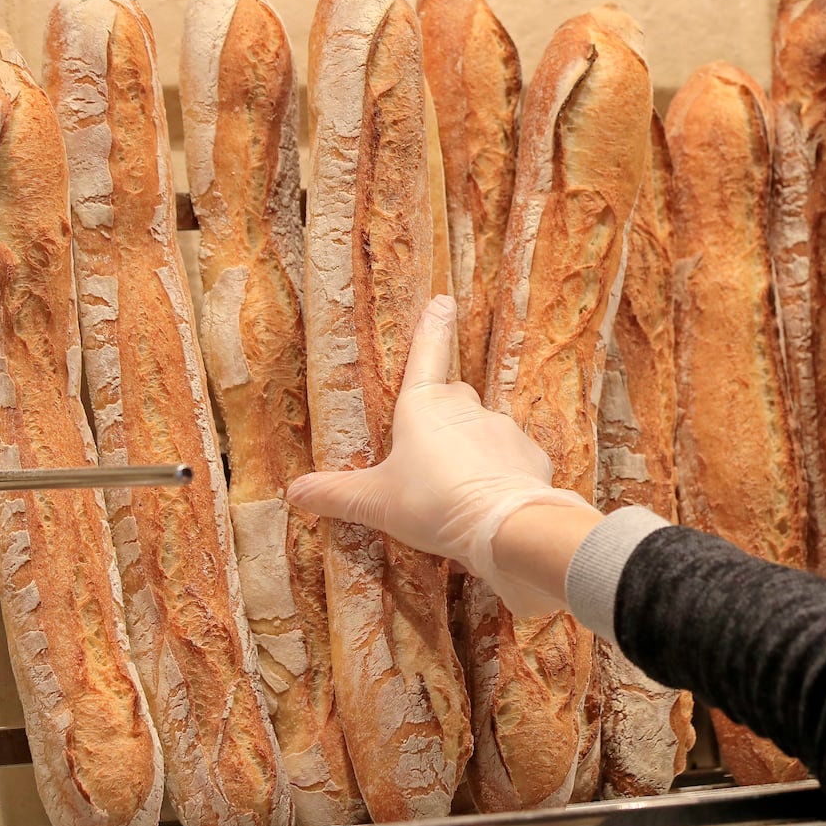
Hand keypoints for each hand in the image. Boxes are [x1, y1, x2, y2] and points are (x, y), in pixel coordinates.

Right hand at [287, 295, 596, 615]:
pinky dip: (500, 473)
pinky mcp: (530, 453)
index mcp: (422, 406)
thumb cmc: (433, 503)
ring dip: (471, 450)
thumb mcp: (376, 502)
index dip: (431, 327)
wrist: (504, 525)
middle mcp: (464, 407)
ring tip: (457, 489)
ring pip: (482, 430)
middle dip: (442, 414)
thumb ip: (336, 494)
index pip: (425, 354)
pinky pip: (511, 459)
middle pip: (451, 398)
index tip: (441, 301)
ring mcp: (501, 428)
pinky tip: (489, 500)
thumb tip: (295, 491)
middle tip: (427, 449)